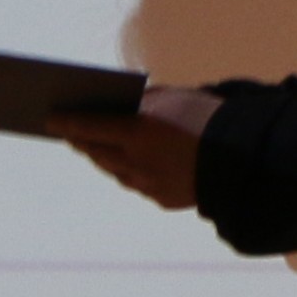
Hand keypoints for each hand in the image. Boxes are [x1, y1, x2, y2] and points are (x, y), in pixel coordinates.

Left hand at [55, 83, 217, 211]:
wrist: (246, 162)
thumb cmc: (212, 120)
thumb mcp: (179, 97)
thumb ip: (148, 100)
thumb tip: (130, 105)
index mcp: (138, 132)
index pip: (90, 126)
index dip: (68, 122)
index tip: (50, 119)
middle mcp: (137, 162)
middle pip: (98, 152)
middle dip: (81, 141)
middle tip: (67, 131)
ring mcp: (149, 184)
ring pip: (114, 171)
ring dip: (100, 158)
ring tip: (91, 147)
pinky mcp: (163, 199)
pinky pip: (135, 183)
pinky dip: (125, 171)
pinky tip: (121, 165)